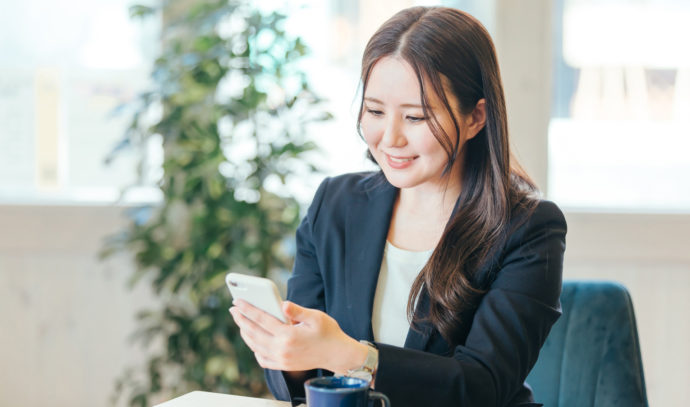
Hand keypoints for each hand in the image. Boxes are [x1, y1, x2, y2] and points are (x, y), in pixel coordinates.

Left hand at [229, 300, 367, 373]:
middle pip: (254, 333)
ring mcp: (281, 359)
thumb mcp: (316, 317)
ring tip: (240, 322)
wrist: (337, 354)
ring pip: (255, 346)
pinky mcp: (284, 366)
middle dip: (241, 320)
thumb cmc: (328, 332)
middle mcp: (282, 349)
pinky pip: (262, 359)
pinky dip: (255, 349)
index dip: (247, 309)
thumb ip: (297, 310)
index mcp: (289, 335)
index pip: (262, 319)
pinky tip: (253, 340)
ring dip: (245, 333)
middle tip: (233, 309)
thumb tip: (282, 304)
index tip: (237, 301)